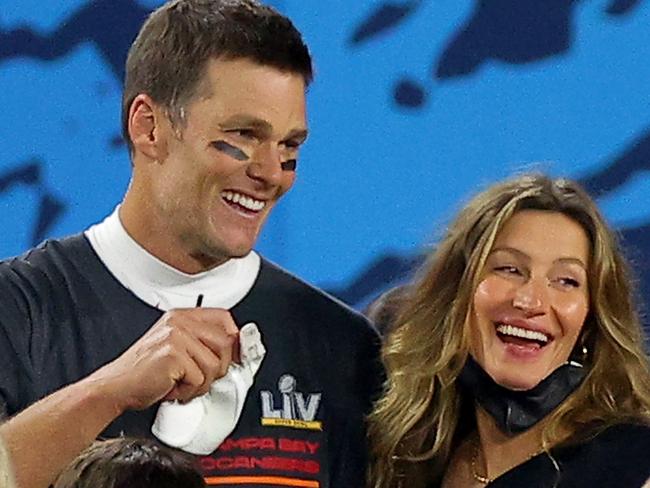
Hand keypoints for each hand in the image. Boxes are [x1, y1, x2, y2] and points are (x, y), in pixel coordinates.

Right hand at [88, 308, 239, 411]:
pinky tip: (171, 387)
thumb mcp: (176, 348)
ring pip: (215, 365)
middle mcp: (179, 322)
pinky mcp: (173, 355)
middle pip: (226, 343)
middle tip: (196, 377)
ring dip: (200, 383)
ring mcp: (176, 336)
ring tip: (179, 383)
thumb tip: (237, 351)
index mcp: (182, 316)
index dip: (235, 339)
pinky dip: (188, 391)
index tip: (238, 355)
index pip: (224, 318)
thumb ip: (202, 343)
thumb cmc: (144, 373)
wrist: (115, 387)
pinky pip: (199, 379)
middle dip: (218, 368)